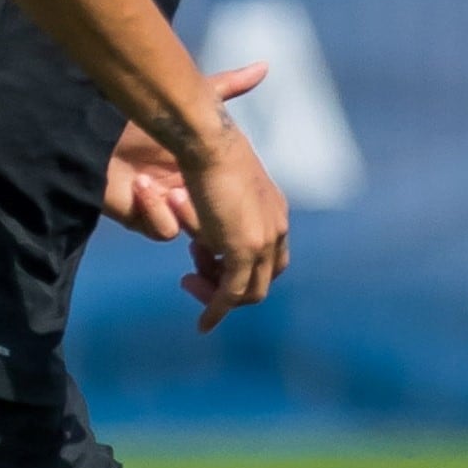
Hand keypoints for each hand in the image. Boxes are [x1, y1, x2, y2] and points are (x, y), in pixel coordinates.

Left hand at [105, 65, 258, 239]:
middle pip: (224, 230)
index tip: (242, 200)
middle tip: (216, 208)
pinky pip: (164, 231)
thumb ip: (229, 87)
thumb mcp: (195, 99)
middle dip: (224, 222)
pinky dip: (157, 211)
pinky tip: (142, 186)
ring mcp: (168, 209)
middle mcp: (193, 193)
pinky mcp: (142, 219)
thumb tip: (263, 66)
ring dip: (191, 216)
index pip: (239, 204)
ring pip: (199, 235)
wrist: (97, 121)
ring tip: (175, 192)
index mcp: (209, 172)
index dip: (244, 210)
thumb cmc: (145, 111)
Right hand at [179, 117, 289, 332]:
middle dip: (230, 284)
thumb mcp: (219, 182)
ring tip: (190, 280)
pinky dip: (218, 311)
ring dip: (220, 295)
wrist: (208, 143)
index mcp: (274, 211)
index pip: (268, 255)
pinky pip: (233, 293)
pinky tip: (204, 324)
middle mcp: (277, 228)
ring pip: (250, 290)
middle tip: (196, 274)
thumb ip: (220, 207)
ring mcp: (265, 241)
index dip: (239, 265)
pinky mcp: (246, 250)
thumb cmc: (207, 151)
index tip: (205, 256)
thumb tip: (202, 216)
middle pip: (264, 276)